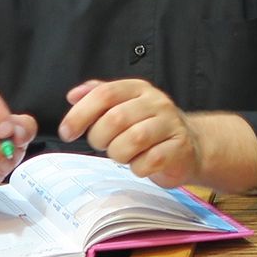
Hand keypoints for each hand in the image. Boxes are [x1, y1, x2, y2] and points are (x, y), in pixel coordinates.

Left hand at [58, 78, 199, 187]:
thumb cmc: (148, 127)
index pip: (104, 94)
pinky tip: (140, 164)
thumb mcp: (123, 106)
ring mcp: (170, 125)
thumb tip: (73, 96)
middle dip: (99, 137)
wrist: (190, 146)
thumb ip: (97, 97)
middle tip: (101, 145)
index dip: (81, 114)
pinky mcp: (180, 149)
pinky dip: (137, 167)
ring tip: (122, 154)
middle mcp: (156, 102)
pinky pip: (150, 161)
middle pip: (116, 118)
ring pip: (133, 140)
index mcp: (138, 88)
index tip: (67, 132)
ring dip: (119, 153)